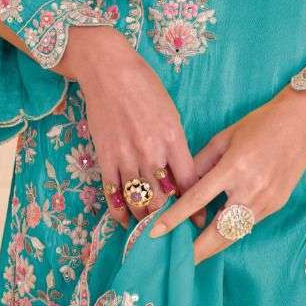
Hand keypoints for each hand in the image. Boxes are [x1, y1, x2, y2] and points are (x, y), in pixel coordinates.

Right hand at [59, 25, 206, 230]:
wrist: (109, 71)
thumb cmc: (145, 87)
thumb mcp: (170, 113)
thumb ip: (176, 145)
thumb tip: (181, 174)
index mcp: (173, 139)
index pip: (189, 183)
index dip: (195, 208)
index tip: (200, 223)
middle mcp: (151, 152)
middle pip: (164, 198)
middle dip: (171, 219)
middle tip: (176, 234)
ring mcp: (126, 156)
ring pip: (139, 200)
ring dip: (146, 219)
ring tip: (152, 232)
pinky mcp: (105, 157)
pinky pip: (113, 193)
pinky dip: (120, 211)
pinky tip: (126, 220)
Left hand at [147, 86, 305, 263]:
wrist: (302, 122)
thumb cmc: (260, 123)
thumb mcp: (224, 137)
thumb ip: (201, 163)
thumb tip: (182, 187)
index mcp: (234, 167)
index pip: (197, 200)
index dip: (174, 219)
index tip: (155, 233)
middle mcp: (251, 189)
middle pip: (218, 232)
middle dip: (196, 251)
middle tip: (176, 262)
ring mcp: (267, 200)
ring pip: (234, 235)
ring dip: (213, 247)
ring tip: (193, 255)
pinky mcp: (277, 205)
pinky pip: (248, 224)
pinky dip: (230, 232)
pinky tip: (216, 235)